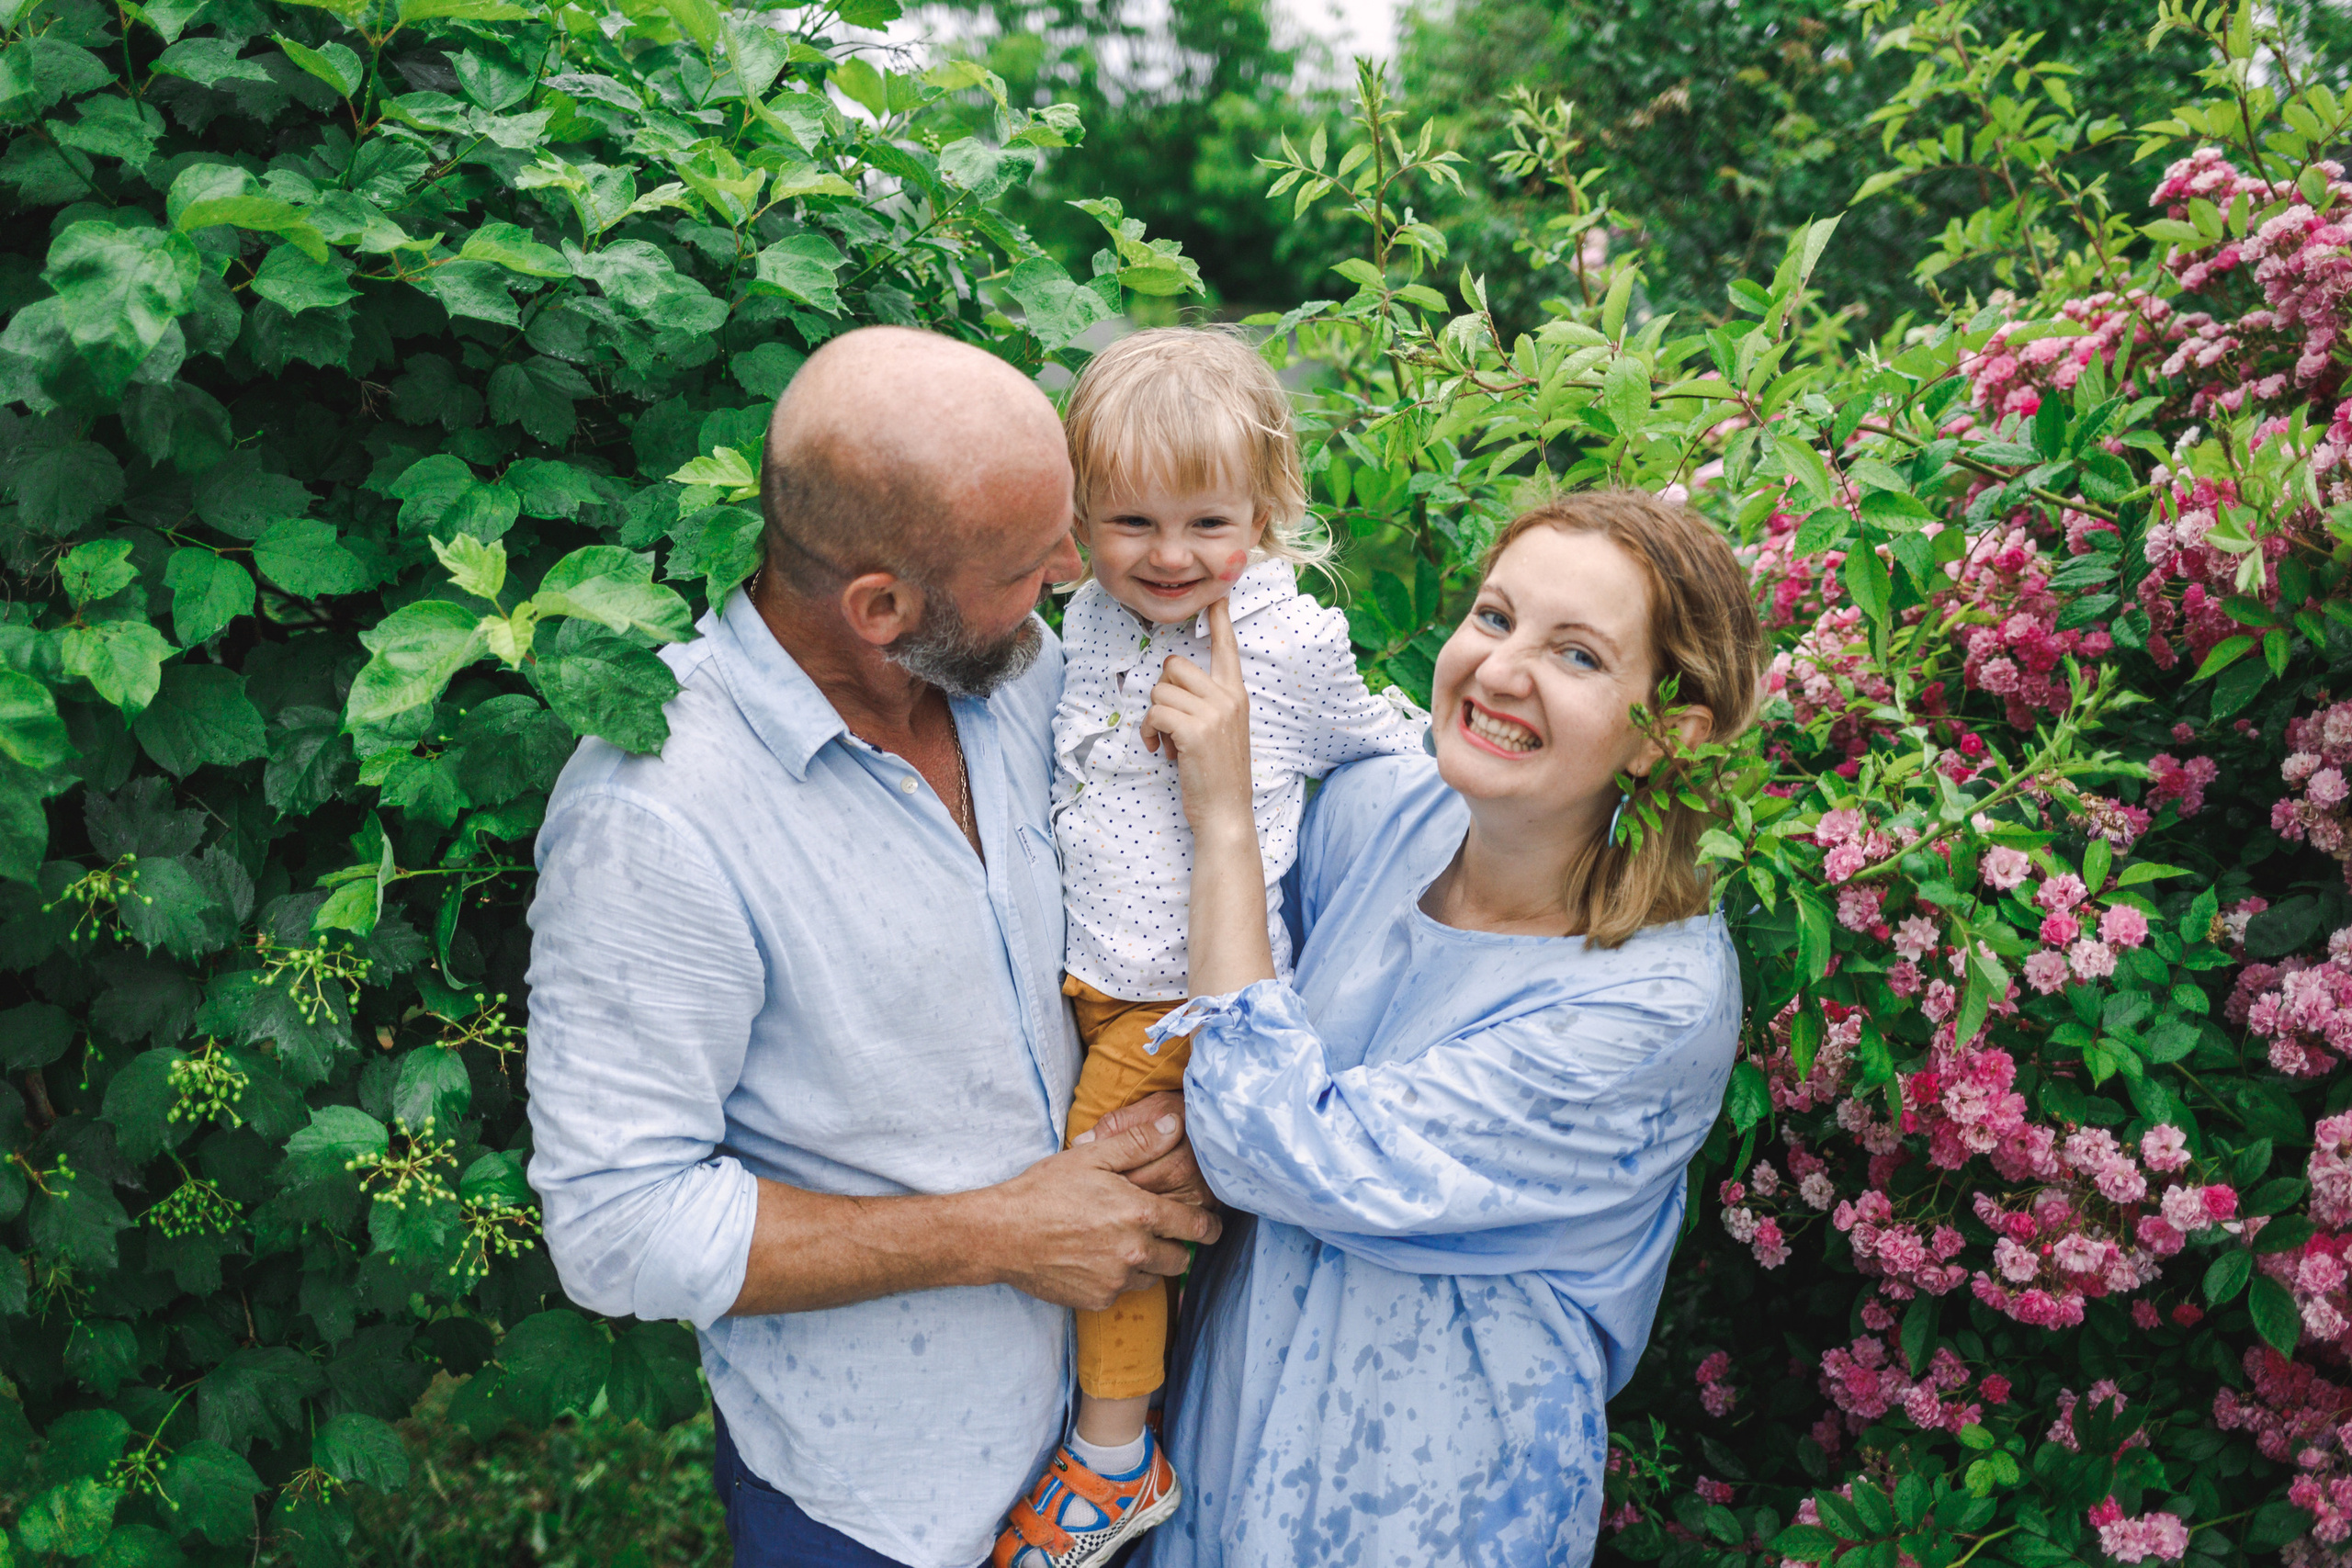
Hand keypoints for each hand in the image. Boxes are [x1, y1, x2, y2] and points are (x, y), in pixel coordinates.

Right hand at [983, 1111, 1222, 1310]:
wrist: (1001, 1234)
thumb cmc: (1044, 1190)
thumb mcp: (1092, 1157)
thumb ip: (1138, 1143)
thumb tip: (1175, 1126)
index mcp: (1139, 1214)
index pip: (1195, 1227)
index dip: (1209, 1227)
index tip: (1212, 1228)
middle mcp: (1134, 1252)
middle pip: (1180, 1258)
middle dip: (1177, 1247)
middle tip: (1161, 1234)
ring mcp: (1116, 1280)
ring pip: (1152, 1277)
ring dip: (1147, 1264)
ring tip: (1123, 1244)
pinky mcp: (1098, 1300)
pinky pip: (1122, 1291)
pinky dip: (1118, 1278)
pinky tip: (1096, 1259)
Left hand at [1138, 597, 1254, 839]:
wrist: (1226, 813)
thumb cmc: (1217, 774)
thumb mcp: (1222, 730)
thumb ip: (1208, 703)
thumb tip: (1173, 683)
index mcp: (1236, 694)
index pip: (1226, 646)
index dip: (1218, 619)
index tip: (1216, 595)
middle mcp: (1228, 697)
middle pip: (1174, 664)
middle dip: (1161, 692)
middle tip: (1167, 723)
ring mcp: (1213, 713)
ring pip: (1160, 690)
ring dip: (1153, 718)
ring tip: (1166, 742)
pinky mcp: (1195, 730)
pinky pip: (1154, 713)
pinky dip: (1148, 733)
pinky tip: (1160, 751)